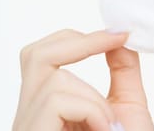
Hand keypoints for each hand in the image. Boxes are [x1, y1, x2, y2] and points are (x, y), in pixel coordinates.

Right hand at [12, 29, 153, 130]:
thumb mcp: (126, 109)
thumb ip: (121, 72)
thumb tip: (120, 35)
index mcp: (48, 108)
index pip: (43, 58)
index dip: (78, 38)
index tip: (120, 32)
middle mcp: (30, 117)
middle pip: (34, 56)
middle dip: (78, 42)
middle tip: (116, 40)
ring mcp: (27, 127)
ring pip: (52, 76)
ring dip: (94, 97)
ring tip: (108, 128)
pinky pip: (57, 99)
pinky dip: (91, 110)